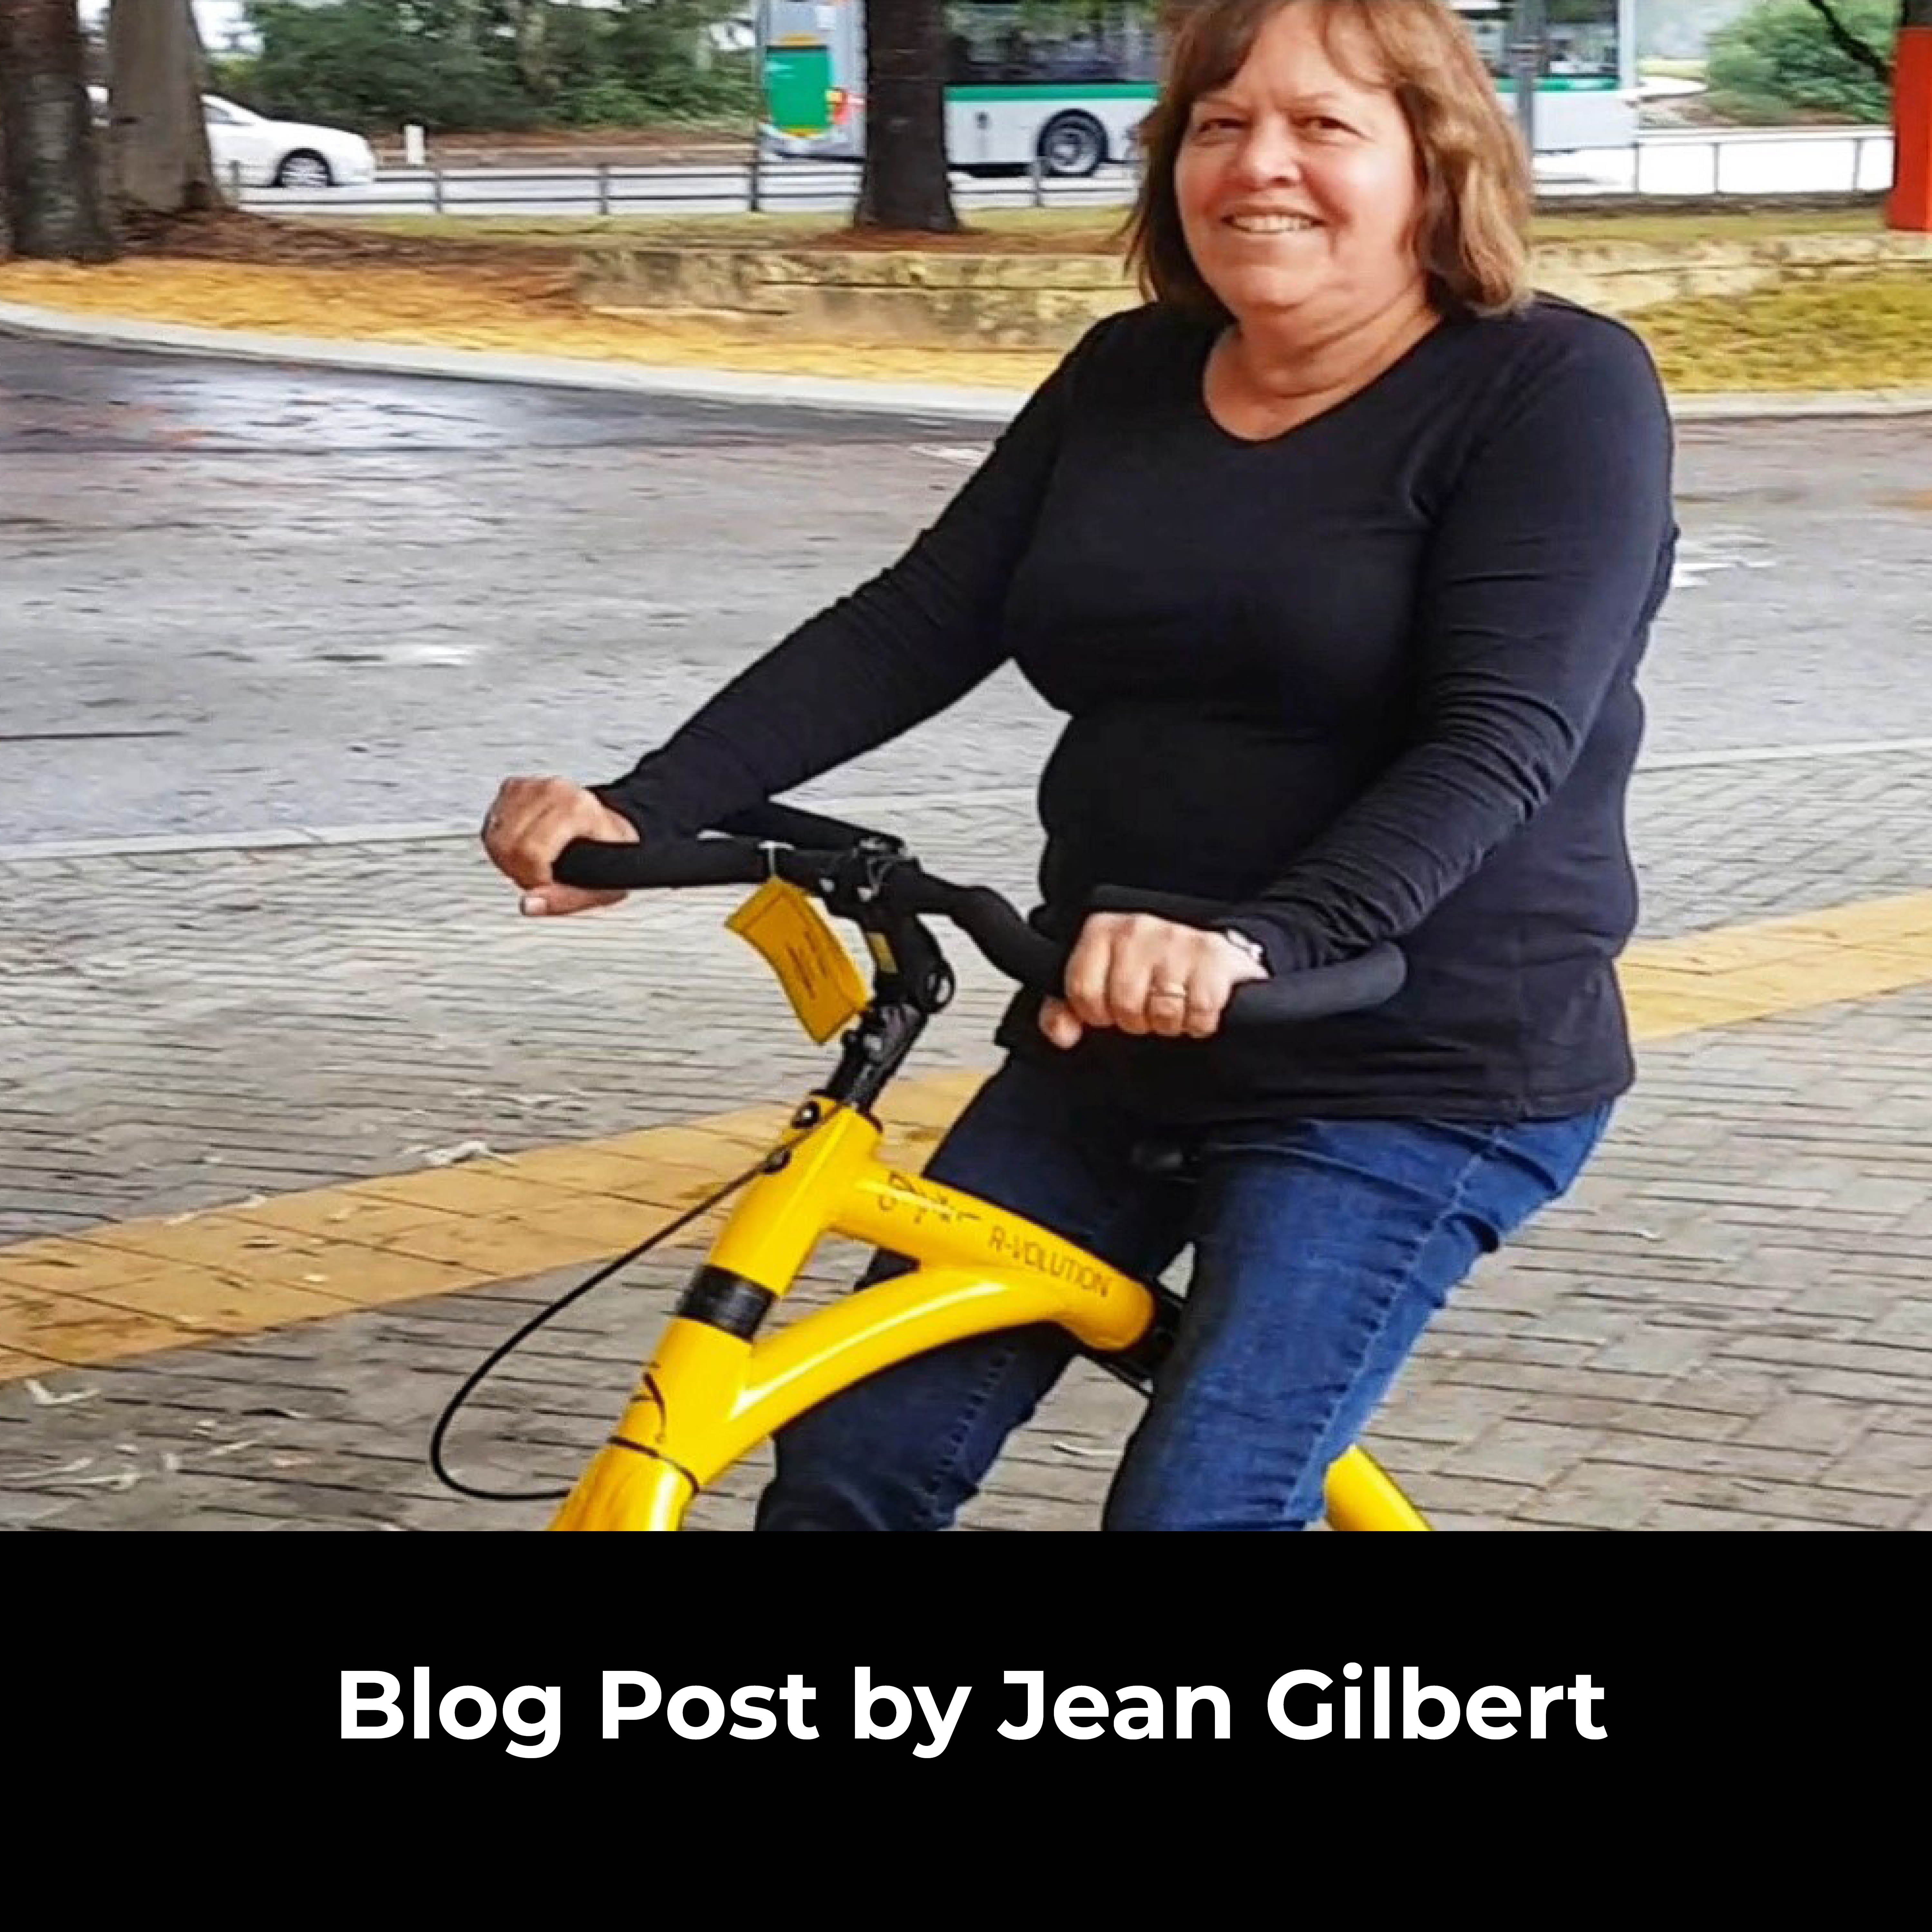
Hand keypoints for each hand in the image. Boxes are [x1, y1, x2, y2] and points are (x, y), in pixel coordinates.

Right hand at [480, 775, 639, 916]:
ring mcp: (532, 786)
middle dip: (519, 871)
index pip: (531, 851)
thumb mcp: (602, 885)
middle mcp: (553, 791)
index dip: (533, 877)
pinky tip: (522, 847)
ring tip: (533, 863)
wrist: (612, 823)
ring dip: (507, 859)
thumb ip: (566, 900)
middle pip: (509, 845)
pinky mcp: (514, 787)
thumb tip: (529, 904)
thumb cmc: (611, 851)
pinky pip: (490, 825)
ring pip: (494, 836)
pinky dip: (501, 843)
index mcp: (577, 809)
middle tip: (539, 876)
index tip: (546, 883)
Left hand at [1039, 913, 1267, 1049]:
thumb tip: (1062, 1033)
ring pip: (1161, 1011)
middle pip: (1123, 1004)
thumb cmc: (1150, 972)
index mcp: (1102, 932)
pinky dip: (1199, 1021)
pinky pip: (1199, 1013)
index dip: (1097, 1013)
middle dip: (1135, 1019)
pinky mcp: (1213, 958)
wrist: (1210, 956)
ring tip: (1172, 1004)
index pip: (1083, 990)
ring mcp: (1176, 941)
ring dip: (1169, 1022)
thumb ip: (1064, 1009)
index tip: (1110, 1010)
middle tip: (1147, 1007)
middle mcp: (1137, 929)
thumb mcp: (1098, 984)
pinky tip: (1195, 1006)